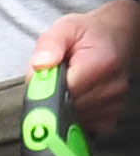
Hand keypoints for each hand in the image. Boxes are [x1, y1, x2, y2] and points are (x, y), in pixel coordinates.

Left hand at [31, 0, 136, 136]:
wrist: (114, 39)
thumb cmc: (89, 35)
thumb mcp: (64, 29)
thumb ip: (49, 46)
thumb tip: (40, 65)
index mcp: (100, 64)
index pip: (64, 92)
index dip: (45, 90)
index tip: (39, 84)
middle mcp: (112, 87)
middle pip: (67, 108)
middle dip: (51, 97)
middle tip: (53, 80)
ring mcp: (114, 103)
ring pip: (73, 118)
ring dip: (62, 106)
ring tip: (66, 86)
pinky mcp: (112, 115)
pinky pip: (85, 126)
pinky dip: (74, 116)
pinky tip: (75, 99)